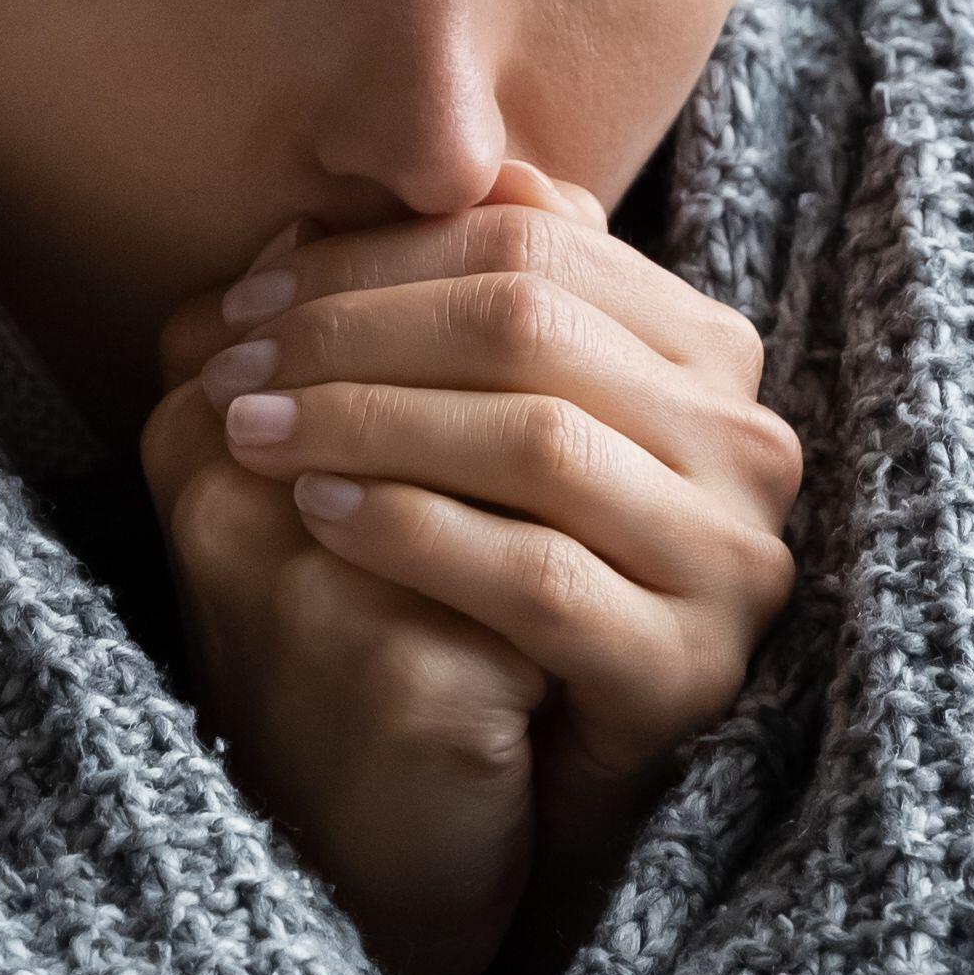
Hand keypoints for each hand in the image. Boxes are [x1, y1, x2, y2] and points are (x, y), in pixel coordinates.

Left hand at [139, 164, 804, 974]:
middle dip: (355, 334)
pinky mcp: (691, 675)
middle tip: (226, 366)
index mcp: (706, 355)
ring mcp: (732, 564)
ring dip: (368, 422)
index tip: (244, 297)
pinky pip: (538, 576)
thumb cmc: (484, 589)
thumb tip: (390, 178)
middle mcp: (747, 446)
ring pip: (535, 441)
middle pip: (531, 330)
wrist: (521, 796)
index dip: (375, 262)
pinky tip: (315, 517)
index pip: (530, 252)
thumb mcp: (465, 432)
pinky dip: (413, 529)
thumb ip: (458, 305)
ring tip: (249, 437)